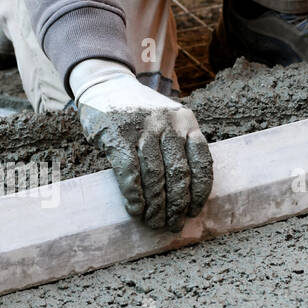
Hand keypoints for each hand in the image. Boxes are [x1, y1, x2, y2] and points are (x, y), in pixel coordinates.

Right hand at [70, 59, 212, 230]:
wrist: (105, 83)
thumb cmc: (141, 113)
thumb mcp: (170, 120)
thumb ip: (182, 147)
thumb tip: (188, 197)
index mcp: (188, 120)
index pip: (202, 162)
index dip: (199, 193)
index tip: (193, 212)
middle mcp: (169, 122)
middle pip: (179, 174)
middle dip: (177, 205)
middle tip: (172, 224)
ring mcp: (143, 127)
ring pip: (155, 176)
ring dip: (156, 206)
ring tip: (154, 222)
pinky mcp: (117, 134)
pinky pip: (131, 173)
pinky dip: (135, 196)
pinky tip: (136, 210)